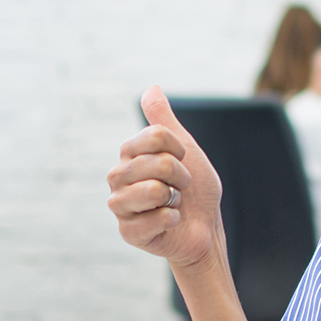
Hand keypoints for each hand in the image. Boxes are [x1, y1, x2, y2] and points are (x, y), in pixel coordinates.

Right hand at [106, 86, 223, 269]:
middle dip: (181, 177)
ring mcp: (119, 205)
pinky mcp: (127, 232)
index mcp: (128, 154)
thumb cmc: (194, 189)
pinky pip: (158, 217)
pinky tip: (169, 223)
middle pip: (160, 163)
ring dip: (175, 199)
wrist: (204, 228)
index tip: (182, 161)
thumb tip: (151, 87)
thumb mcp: (184, 149)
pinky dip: (173, 219)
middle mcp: (117, 177)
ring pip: (154, 190)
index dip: (179, 150)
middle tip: (178, 188)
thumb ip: (164, 121)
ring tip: (172, 204)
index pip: (156, 136)